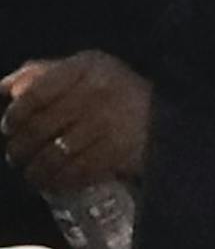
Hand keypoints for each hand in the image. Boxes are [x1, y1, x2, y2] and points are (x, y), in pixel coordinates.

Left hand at [1, 52, 151, 191]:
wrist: (164, 113)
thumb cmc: (113, 89)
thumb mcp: (83, 70)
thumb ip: (41, 74)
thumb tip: (6, 87)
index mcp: (86, 67)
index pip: (35, 94)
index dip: (15, 115)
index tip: (10, 127)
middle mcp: (97, 92)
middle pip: (39, 129)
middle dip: (20, 148)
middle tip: (18, 155)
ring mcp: (108, 122)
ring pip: (52, 156)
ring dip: (36, 171)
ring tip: (34, 172)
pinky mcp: (117, 151)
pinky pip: (74, 172)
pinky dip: (59, 181)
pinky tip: (55, 180)